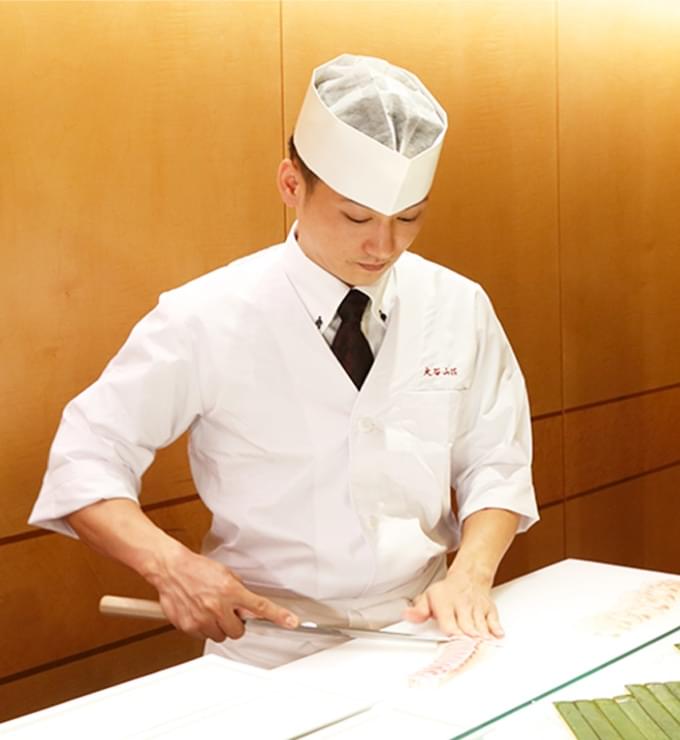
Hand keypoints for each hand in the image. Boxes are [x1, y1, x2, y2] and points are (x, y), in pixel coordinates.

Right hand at [148, 544, 298, 641]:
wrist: (171, 569)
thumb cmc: (197, 569)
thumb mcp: (225, 574)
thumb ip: (239, 591)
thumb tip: (250, 607)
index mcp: (230, 591)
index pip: (259, 606)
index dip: (278, 616)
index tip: (291, 622)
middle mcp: (217, 606)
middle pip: (238, 631)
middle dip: (235, 623)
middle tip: (227, 611)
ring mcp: (202, 618)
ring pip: (221, 636)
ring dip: (219, 626)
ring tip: (210, 610)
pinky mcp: (189, 626)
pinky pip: (204, 636)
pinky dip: (204, 628)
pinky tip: (199, 612)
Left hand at [402, 571, 502, 639]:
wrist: (469, 576)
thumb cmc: (447, 592)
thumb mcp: (428, 597)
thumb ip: (419, 610)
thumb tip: (407, 616)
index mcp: (446, 604)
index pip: (449, 623)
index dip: (451, 635)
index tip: (452, 646)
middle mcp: (462, 606)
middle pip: (467, 627)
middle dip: (468, 640)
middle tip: (468, 653)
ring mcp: (477, 608)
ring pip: (481, 626)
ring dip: (482, 638)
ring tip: (482, 648)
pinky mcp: (490, 610)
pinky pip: (495, 621)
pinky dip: (496, 630)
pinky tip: (496, 638)